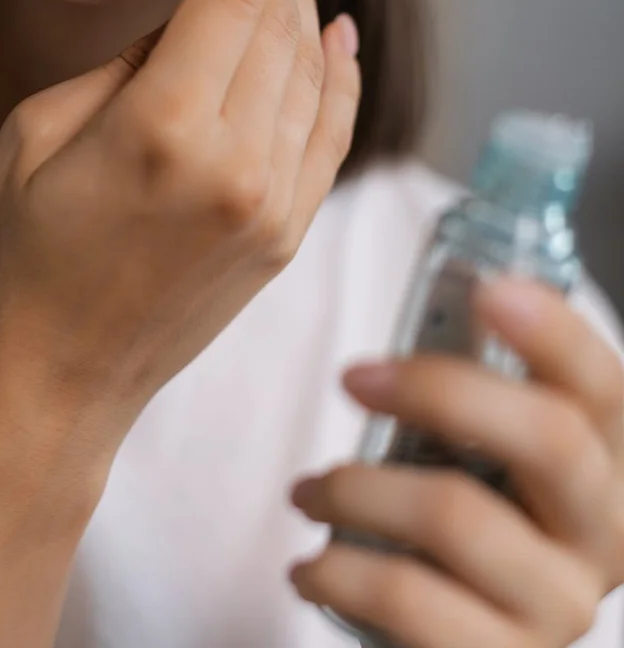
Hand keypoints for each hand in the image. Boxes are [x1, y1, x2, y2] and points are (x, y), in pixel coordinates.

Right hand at [0, 0, 361, 479]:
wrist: (54, 384)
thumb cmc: (18, 262)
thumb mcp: (39, 135)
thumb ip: (127, 67)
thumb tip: (189, 20)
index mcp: (164, 129)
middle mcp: (237, 165)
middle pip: (281, 22)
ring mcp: (273, 207)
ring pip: (313, 73)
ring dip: (305, 7)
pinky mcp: (285, 238)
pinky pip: (331, 137)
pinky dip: (340, 80)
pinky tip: (336, 37)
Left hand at [290, 277, 623, 647]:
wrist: (462, 636)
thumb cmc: (466, 515)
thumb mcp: (485, 453)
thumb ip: (473, 393)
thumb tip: (440, 294)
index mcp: (607, 462)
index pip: (601, 382)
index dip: (554, 331)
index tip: (487, 288)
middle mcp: (602, 533)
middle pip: (549, 436)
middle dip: (439, 389)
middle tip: (352, 377)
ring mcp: (559, 605)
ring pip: (457, 514)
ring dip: (356, 489)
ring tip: (307, 491)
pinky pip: (410, 602)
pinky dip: (340, 573)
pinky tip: (310, 567)